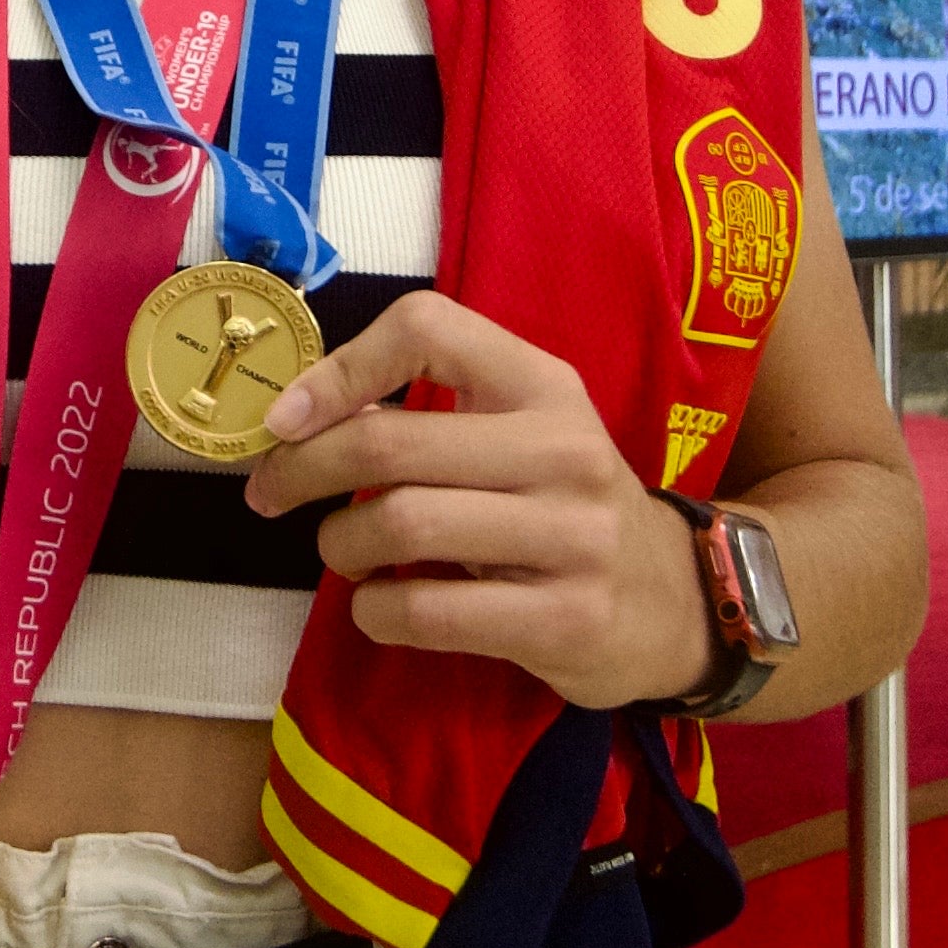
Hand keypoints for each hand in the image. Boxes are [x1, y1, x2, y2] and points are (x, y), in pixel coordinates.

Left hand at [243, 292, 716, 708]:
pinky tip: (381, 604)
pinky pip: (426, 610)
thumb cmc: (565, 507)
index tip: (286, 417)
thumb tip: (298, 417)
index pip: (427, 328)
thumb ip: (432, 414)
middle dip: (302, 469)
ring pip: (401, 524)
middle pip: (389, 443)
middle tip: (270, 494)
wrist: (677, 600)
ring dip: (341, 544)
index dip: (338, 368)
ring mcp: (572, 538)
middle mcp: (563, 449)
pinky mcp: (564, 620)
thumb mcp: (522, 435)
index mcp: (544, 385)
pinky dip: (375, 610)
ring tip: (346, 552)